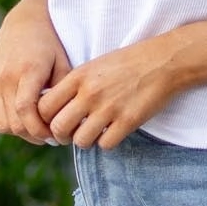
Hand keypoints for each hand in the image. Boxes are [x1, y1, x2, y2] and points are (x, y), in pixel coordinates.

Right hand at [0, 0, 73, 144]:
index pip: (25, 111)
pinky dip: (8, 125)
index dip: (40, 130)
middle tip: (52, 137)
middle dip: (35, 136)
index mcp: (26, 71)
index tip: (57, 136)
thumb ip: (61, 93)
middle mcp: (5, 78)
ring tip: (39, 128)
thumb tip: (63, 123)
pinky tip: (25, 120)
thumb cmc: (50, 45)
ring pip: (2, 125)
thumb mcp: (63, 64)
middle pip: (14, 123)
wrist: (24, 23)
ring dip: (21, 133)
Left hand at [37, 34, 187, 147]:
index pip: (44, 106)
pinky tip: (111, 132)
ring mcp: (109, 108)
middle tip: (69, 135)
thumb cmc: (127, 63)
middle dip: (61, 136)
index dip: (45, 119)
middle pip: (58, 127)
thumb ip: (73, 85)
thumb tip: (53, 108)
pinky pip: (105, 144)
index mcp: (79, 77)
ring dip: (84, 141)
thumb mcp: (94, 66)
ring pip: (80, 140)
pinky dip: (106, 142)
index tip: (54, 121)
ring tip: (92, 134)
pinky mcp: (128, 121)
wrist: (163, 61)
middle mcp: (90, 93)